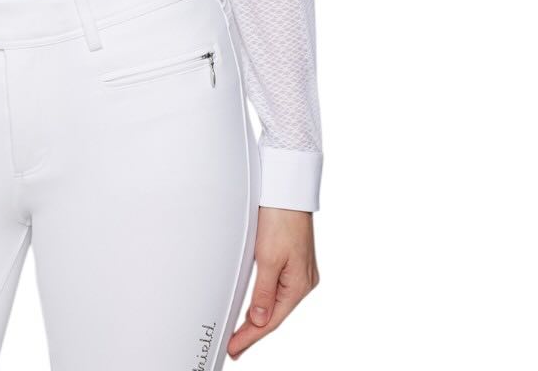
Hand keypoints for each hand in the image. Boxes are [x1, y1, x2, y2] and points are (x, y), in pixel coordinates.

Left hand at [228, 206, 319, 356]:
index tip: (234, 348)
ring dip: (259, 316)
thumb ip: (264, 292)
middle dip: (254, 331)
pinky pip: (278, 288)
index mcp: (299, 285)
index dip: (250, 336)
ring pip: (276, 302)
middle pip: (275, 313)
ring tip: (241, 333)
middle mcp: (303, 281)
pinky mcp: (294, 260)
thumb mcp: (268, 257)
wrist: (287, 189)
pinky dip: (266, 300)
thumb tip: (259, 320)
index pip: (271, 320)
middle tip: (234, 346)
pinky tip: (257, 307)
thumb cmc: (280, 217)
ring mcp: (300, 271)